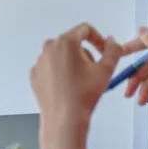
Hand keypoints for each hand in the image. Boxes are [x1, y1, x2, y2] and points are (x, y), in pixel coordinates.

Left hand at [29, 23, 121, 148]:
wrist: (64, 118)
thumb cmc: (83, 95)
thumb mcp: (106, 69)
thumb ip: (112, 49)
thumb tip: (111, 41)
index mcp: (65, 42)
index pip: (85, 29)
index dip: (98, 39)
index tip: (103, 50)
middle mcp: (49, 48)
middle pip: (72, 43)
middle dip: (85, 53)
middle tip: (93, 71)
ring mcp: (39, 62)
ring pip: (61, 55)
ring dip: (73, 63)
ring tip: (80, 81)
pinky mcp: (35, 74)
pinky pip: (51, 67)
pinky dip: (60, 73)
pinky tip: (68, 86)